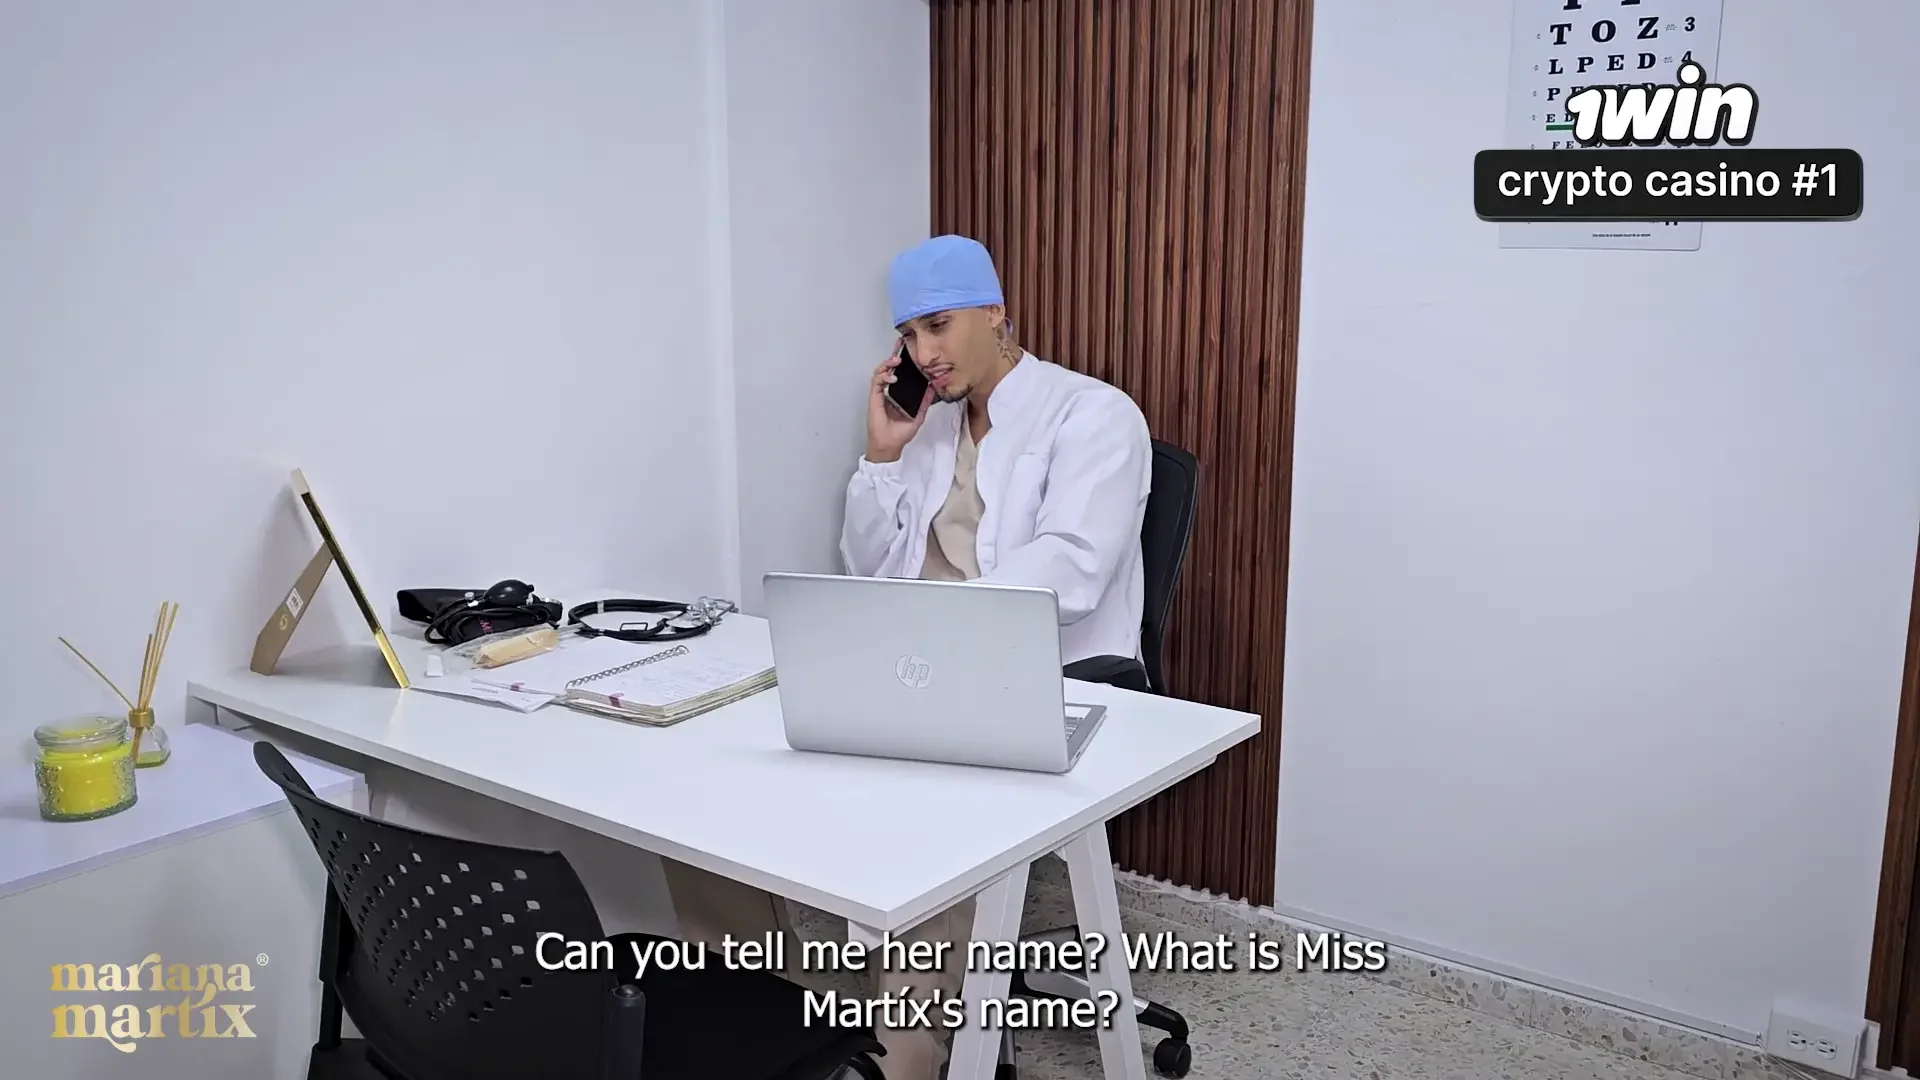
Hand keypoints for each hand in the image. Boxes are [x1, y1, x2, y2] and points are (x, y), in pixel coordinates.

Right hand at [865, 339, 929, 462]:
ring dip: (888, 364)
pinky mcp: (874, 397)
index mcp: (899, 392)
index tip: (909, 349)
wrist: (890, 444)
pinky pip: (876, 382)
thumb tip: (933, 388)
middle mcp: (889, 390)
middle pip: (890, 368)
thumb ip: (925, 401)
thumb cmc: (901, 432)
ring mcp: (880, 393)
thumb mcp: (919, 414)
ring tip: (896, 360)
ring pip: (881, 371)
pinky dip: (883, 376)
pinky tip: (891, 377)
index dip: (904, 361)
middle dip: (894, 355)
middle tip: (899, 344)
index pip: (901, 372)